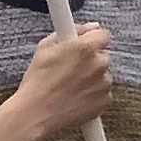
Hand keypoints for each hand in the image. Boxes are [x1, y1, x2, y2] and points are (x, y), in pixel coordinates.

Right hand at [11, 23, 112, 140]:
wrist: (36, 113)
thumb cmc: (37, 81)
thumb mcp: (45, 47)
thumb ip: (70, 31)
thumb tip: (88, 27)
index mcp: (85, 48)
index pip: (103, 34)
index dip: (92, 39)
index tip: (85, 44)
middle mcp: (99, 64)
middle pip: (102, 55)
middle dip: (90, 59)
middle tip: (71, 68)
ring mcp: (104, 84)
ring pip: (102, 75)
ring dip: (91, 77)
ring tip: (69, 86)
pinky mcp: (105, 101)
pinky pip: (102, 92)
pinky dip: (92, 94)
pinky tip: (74, 97)